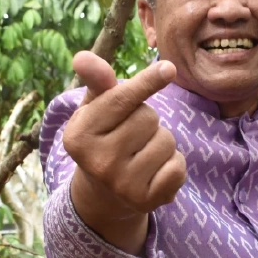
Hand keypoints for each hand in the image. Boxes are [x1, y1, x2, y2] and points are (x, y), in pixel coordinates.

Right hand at [63, 52, 186, 243]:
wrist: (104, 194)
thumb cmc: (103, 137)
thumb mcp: (95, 109)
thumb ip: (97, 83)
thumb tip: (82, 57)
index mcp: (79, 136)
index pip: (120, 100)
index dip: (147, 82)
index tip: (170, 69)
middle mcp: (98, 162)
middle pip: (148, 117)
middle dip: (146, 120)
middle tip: (130, 136)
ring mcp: (122, 185)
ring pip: (166, 140)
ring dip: (160, 142)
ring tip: (140, 154)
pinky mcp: (146, 201)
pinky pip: (178, 165)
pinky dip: (173, 164)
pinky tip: (153, 171)